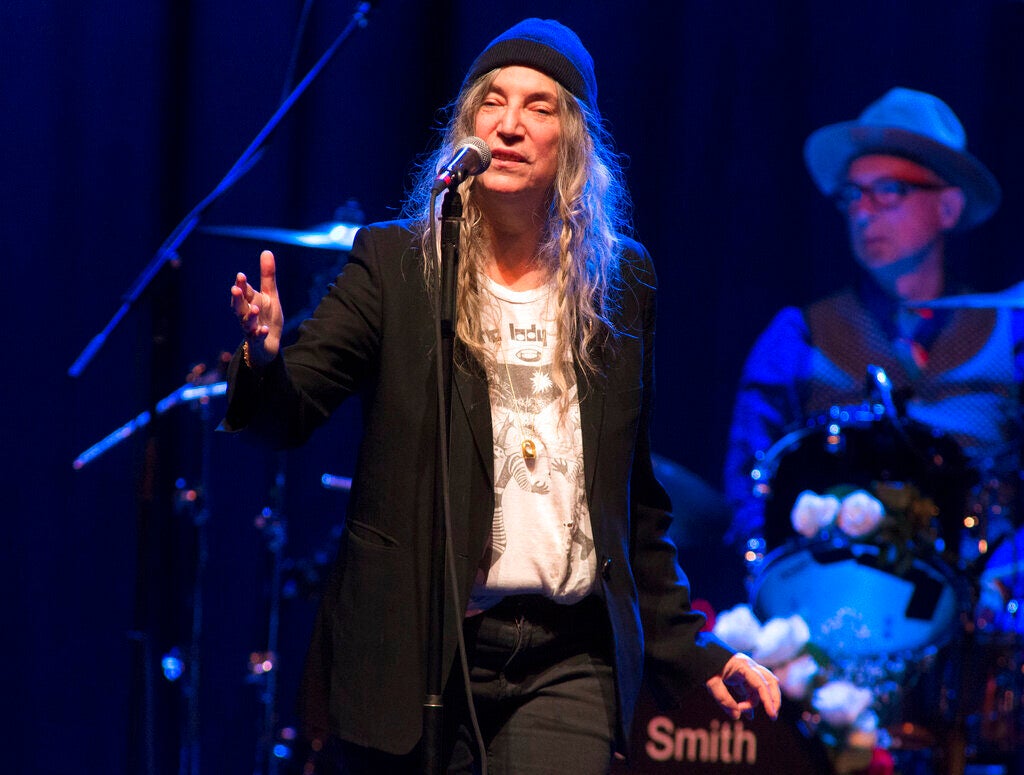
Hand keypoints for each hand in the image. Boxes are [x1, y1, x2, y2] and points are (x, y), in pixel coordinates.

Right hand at [229, 249, 283, 366]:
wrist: (269, 343)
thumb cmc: (266, 316)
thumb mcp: (270, 295)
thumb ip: (267, 276)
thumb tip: (266, 251)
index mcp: (249, 301)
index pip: (243, 292)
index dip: (241, 285)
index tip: (241, 276)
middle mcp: (246, 314)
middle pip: (239, 306)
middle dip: (237, 298)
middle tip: (236, 290)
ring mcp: (251, 328)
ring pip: (246, 322)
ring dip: (249, 316)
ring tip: (254, 309)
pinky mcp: (258, 340)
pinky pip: (258, 337)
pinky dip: (260, 333)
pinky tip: (264, 330)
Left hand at [705, 652, 780, 721]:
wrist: (696, 652)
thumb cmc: (703, 663)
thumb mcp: (710, 681)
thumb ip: (723, 698)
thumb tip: (736, 716)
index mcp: (743, 665)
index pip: (761, 684)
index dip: (768, 700)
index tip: (771, 715)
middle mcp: (748, 666)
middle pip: (769, 682)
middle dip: (772, 699)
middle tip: (772, 716)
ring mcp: (744, 671)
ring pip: (760, 687)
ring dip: (758, 701)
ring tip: (751, 716)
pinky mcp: (738, 676)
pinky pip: (749, 690)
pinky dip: (749, 701)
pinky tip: (748, 715)